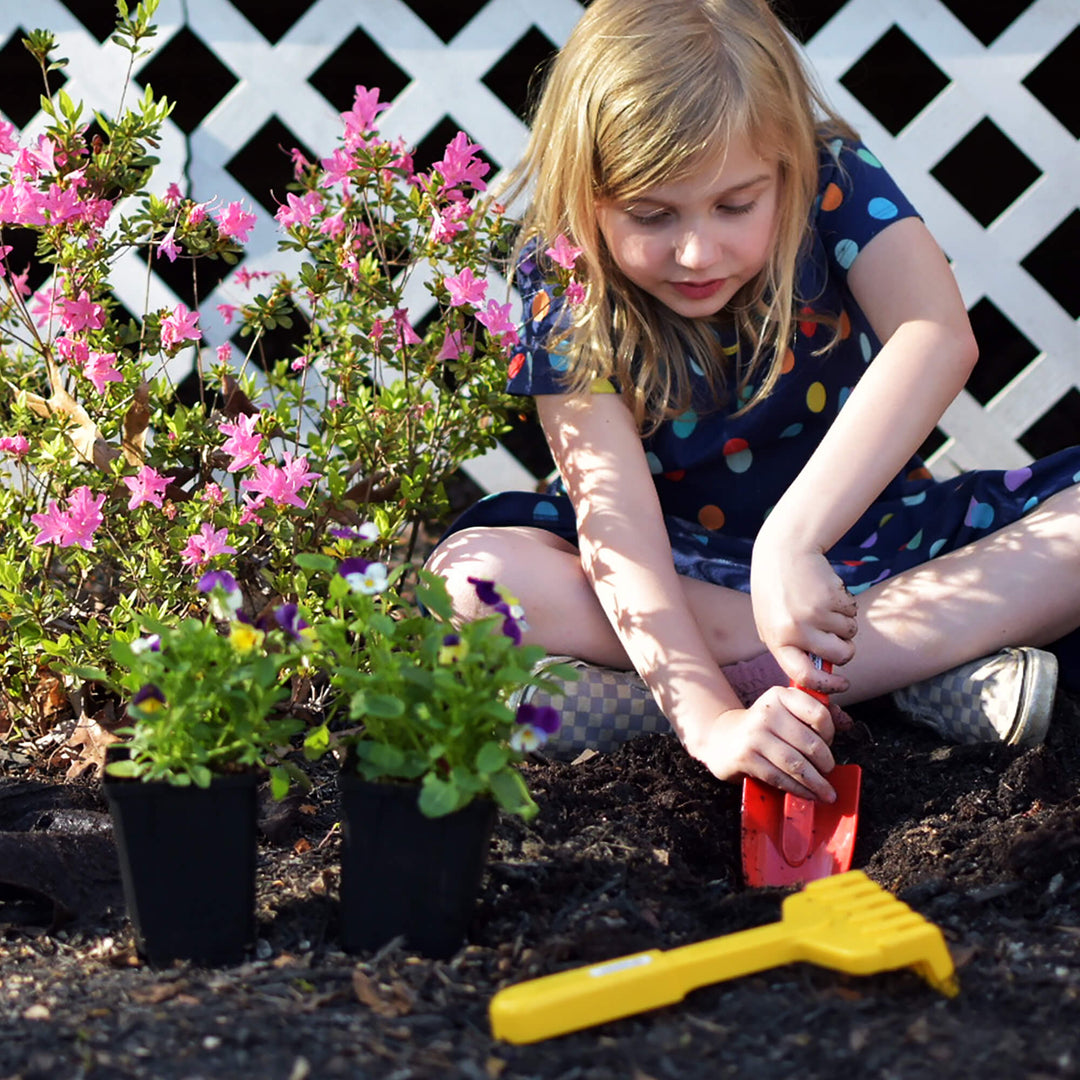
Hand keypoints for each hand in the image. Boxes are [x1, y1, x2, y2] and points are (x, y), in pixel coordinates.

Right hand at [681, 685, 838, 801]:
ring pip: (796, 764)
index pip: (818, 713)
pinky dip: (798, 790)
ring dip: (816, 783)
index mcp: (781, 696)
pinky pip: (780, 778)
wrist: (723, 738)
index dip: (830, 732)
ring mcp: (754, 735)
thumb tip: (848, 723)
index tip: (829, 742)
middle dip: (825, 763)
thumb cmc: (764, 727)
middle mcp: (767, 712)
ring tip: (826, 793)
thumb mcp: (786, 712)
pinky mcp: (746, 757)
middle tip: (829, 771)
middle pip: (810, 743)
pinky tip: (807, 794)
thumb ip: (815, 715)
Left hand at [749, 544, 856, 689]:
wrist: (784, 551)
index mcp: (777, 640)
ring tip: (824, 606)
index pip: (803, 675)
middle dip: (846, 651)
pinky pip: (853, 613)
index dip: (827, 685)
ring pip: (850, 633)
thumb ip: (787, 647)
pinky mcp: (832, 597)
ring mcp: (816, 613)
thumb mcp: (769, 621)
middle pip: (839, 656)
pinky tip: (828, 593)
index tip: (842, 685)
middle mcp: (796, 630)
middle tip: (840, 639)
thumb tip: (813, 676)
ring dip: (845, 623)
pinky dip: (847, 606)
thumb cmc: (776, 590)